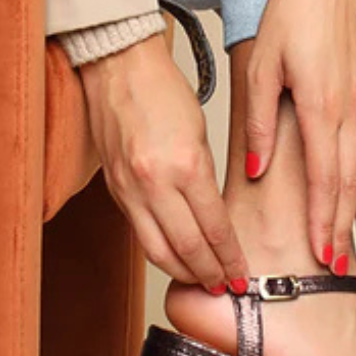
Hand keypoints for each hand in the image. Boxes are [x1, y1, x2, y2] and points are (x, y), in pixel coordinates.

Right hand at [79, 29, 248, 289]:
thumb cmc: (161, 91)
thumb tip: (214, 218)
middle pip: (186, 249)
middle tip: (226, 287)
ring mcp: (130, 190)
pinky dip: (159, 251)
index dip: (229, 259)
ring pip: (157, 251)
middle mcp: (154, 183)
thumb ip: (205, 178)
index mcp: (185, 165)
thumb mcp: (199, 133)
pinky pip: (139, 233)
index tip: (241, 277)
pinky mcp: (115, 190)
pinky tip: (175, 256)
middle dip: (209, 274)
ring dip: (182, 272)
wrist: (116, 68)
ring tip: (201, 280)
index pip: (214, 229)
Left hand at [246, 0, 355, 269]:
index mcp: (322, 109)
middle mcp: (351, 111)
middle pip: (351, 183)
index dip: (323, 221)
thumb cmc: (290, 12)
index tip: (321, 255)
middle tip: (338, 265)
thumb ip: (258, 124)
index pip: (324, 181)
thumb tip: (255, 172)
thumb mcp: (261, 67)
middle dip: (345, 228)